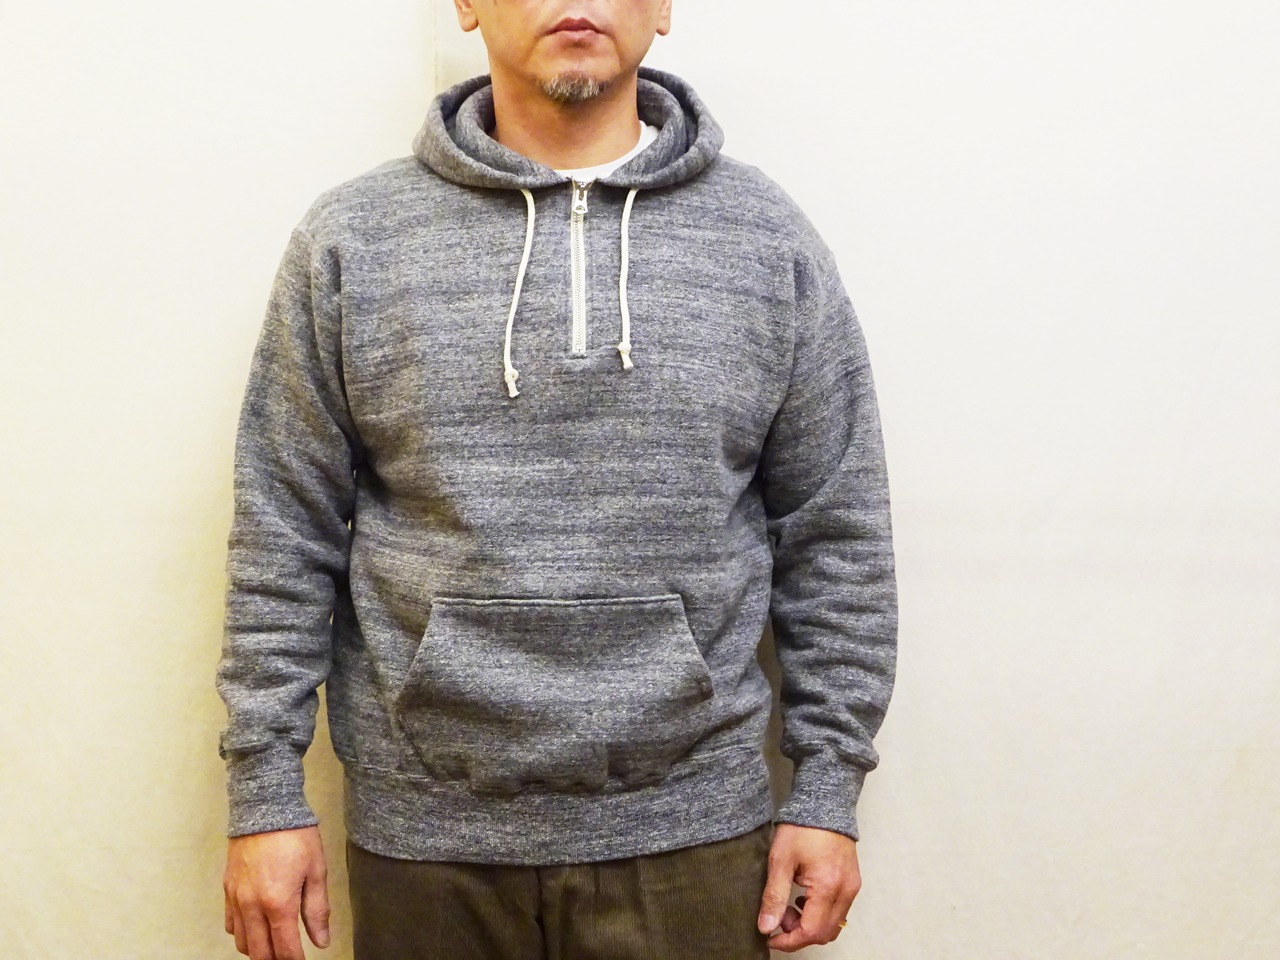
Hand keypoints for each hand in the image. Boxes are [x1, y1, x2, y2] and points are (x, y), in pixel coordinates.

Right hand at [223, 825, 330, 958]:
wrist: (265, 808)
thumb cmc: (295, 836)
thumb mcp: (316, 871)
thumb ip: (317, 910)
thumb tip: (321, 940)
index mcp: (278, 903)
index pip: (284, 950)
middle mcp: (252, 906)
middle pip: (259, 953)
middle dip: (275, 959)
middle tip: (289, 955)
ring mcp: (236, 899)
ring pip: (242, 942)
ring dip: (258, 949)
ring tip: (275, 943)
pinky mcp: (227, 889)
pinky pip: (230, 924)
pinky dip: (243, 933)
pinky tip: (256, 926)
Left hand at [756, 823, 860, 951]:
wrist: (824, 804)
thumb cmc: (801, 828)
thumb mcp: (780, 860)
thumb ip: (774, 896)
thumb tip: (766, 926)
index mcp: (828, 886)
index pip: (811, 931)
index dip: (789, 941)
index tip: (770, 937)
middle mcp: (846, 891)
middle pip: (825, 933)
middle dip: (799, 934)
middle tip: (779, 917)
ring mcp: (852, 887)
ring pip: (833, 924)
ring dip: (810, 925)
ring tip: (789, 906)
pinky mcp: (853, 882)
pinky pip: (839, 911)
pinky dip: (820, 914)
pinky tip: (803, 897)